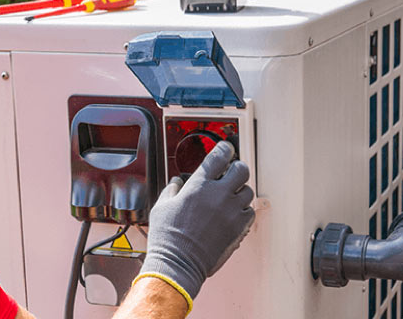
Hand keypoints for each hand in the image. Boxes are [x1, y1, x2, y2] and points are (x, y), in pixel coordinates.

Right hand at [135, 141, 254, 309]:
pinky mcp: (239, 228)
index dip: (224, 148)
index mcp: (199, 185)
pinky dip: (243, 210)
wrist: (179, 262)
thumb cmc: (168, 236)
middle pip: (241, 169)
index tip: (225, 148)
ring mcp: (232, 211)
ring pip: (248, 191)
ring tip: (230, 196)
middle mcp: (219, 195)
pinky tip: (233, 213)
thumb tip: (177, 182)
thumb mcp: (162, 206)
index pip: (219, 156)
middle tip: (231, 171)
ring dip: (240, 190)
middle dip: (237, 167)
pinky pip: (250, 212)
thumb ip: (172, 189)